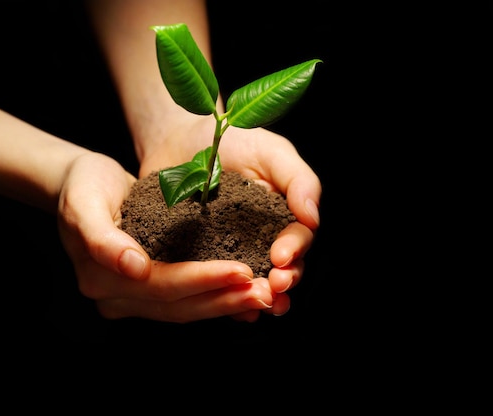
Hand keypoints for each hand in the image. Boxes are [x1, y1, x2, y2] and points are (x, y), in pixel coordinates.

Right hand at [56, 152, 275, 322]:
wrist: (81, 186)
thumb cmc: (83, 187)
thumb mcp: (84, 202)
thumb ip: (102, 239)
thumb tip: (134, 268)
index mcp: (100, 279)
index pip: (161, 285)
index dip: (203, 280)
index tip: (242, 271)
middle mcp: (115, 298)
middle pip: (178, 306)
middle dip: (224, 300)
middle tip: (266, 293)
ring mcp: (131, 299)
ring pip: (185, 310)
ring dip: (226, 304)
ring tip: (263, 296)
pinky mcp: (148, 292)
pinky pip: (185, 301)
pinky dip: (215, 298)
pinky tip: (243, 293)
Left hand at [139, 117, 321, 316]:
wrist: (179, 137)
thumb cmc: (231, 139)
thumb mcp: (270, 152)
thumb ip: (297, 180)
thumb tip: (313, 218)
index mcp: (282, 216)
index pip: (297, 240)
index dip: (294, 252)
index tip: (281, 258)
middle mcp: (260, 238)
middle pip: (278, 269)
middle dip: (280, 283)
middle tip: (273, 289)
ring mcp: (230, 251)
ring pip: (249, 282)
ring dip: (256, 298)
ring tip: (256, 307)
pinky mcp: (199, 258)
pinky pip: (213, 281)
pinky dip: (221, 298)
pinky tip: (225, 308)